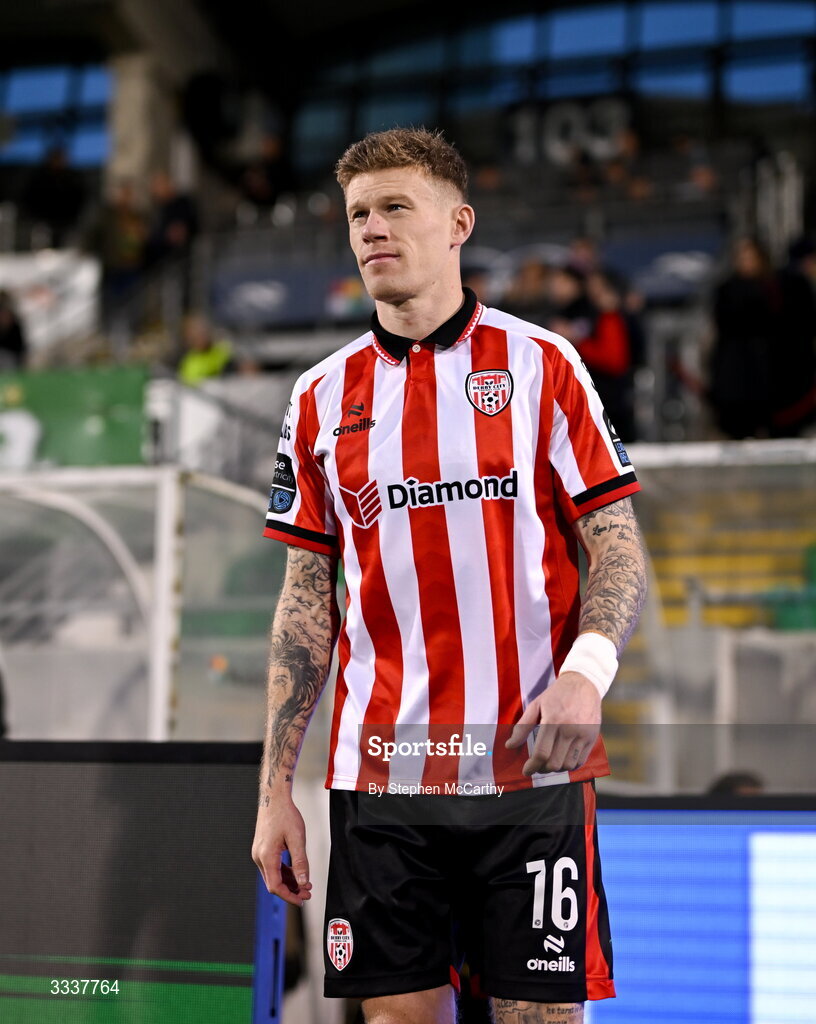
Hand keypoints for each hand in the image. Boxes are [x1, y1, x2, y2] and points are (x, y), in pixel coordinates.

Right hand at [252, 791, 312, 906]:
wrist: (273, 798)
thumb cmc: (285, 815)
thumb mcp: (297, 838)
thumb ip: (300, 862)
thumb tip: (303, 882)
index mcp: (266, 856)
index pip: (275, 886)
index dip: (289, 896)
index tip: (302, 900)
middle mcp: (259, 857)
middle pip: (273, 883)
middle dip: (291, 890)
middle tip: (307, 894)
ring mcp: (259, 853)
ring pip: (273, 875)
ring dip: (288, 882)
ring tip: (305, 885)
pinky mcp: (262, 849)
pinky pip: (273, 866)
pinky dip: (284, 872)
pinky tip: (296, 873)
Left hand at [505, 672, 601, 774]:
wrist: (583, 683)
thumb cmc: (556, 694)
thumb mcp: (536, 705)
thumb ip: (522, 726)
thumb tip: (510, 745)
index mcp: (553, 720)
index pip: (542, 753)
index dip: (532, 766)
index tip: (526, 771)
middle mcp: (569, 729)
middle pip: (554, 763)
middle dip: (542, 769)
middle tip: (537, 765)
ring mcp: (582, 735)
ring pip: (568, 765)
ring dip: (556, 768)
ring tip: (549, 761)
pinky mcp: (592, 737)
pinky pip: (580, 761)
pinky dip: (570, 765)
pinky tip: (562, 758)